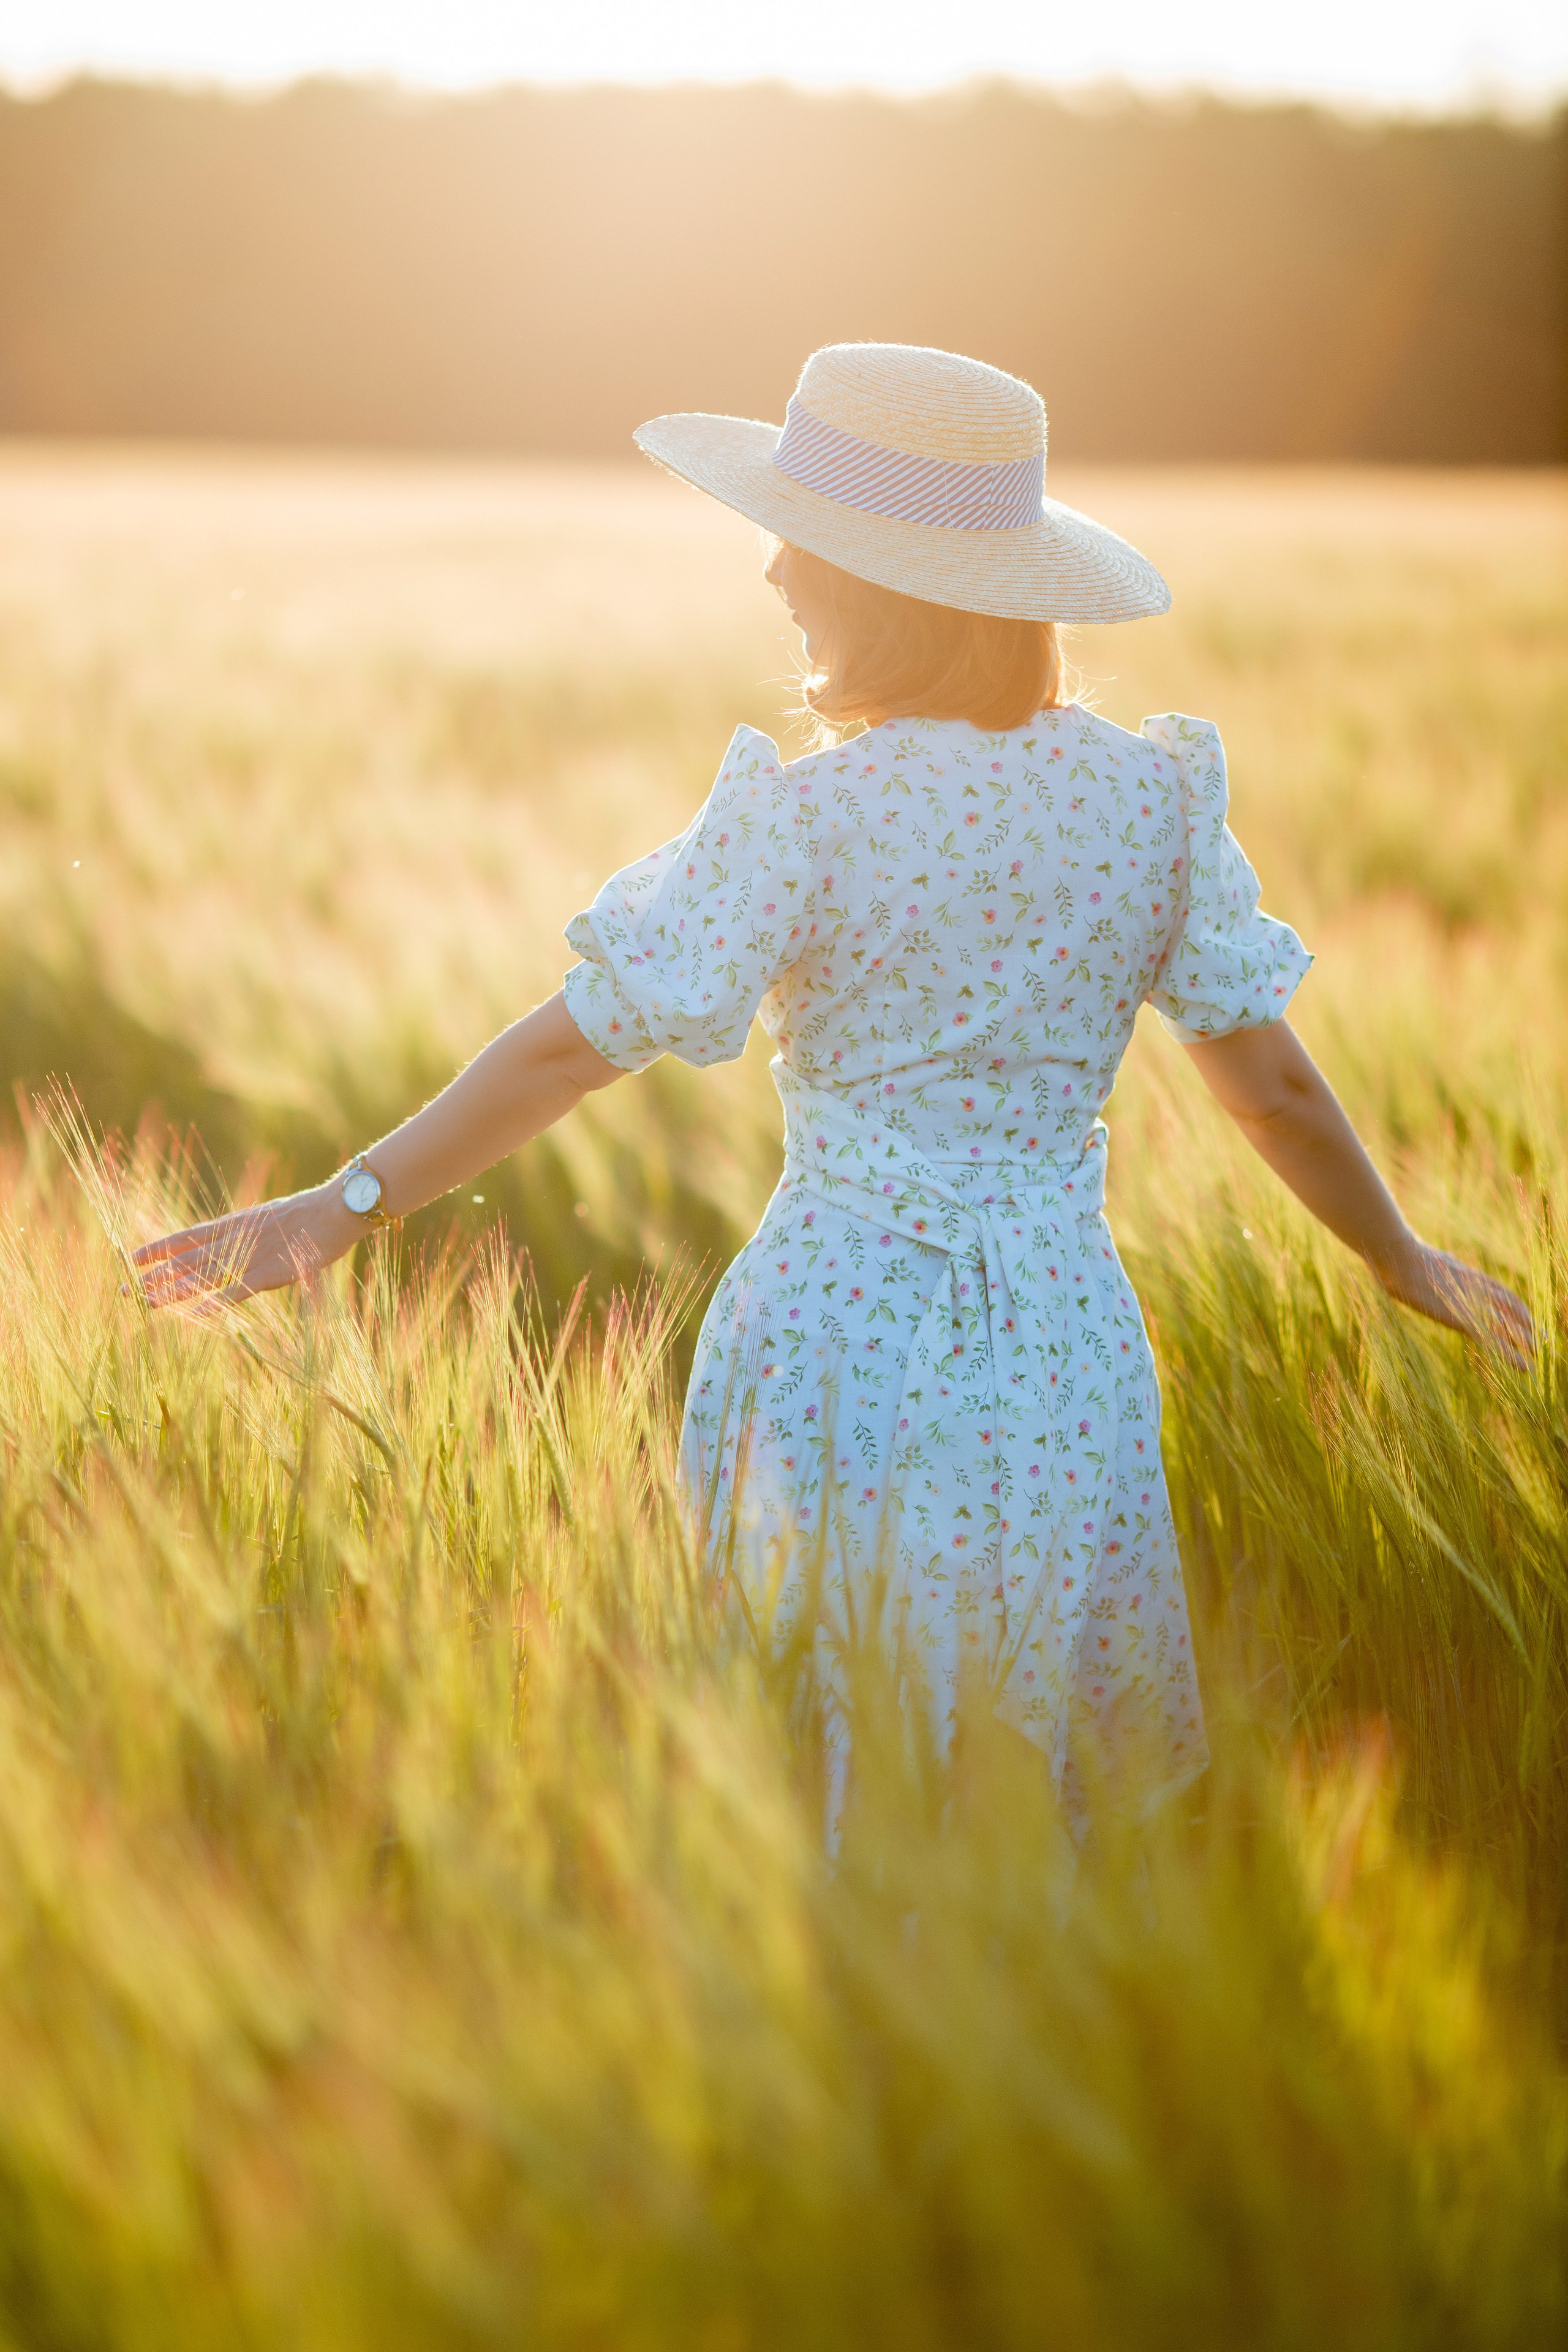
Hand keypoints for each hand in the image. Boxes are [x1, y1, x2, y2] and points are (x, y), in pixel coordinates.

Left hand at [133, 1183, 358, 1308]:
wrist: (336, 1209)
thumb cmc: (309, 1214)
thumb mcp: (270, 1219)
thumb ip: (249, 1232)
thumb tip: (234, 1238)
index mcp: (233, 1225)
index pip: (185, 1237)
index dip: (157, 1248)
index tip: (131, 1257)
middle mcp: (233, 1240)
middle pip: (185, 1260)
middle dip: (154, 1275)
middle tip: (124, 1288)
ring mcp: (249, 1257)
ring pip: (203, 1276)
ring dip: (174, 1290)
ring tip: (145, 1301)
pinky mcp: (269, 1273)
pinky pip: (237, 1291)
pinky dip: (216, 1301)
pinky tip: (195, 1312)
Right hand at [1367, 1234, 1533, 1366]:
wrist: (1398, 1257)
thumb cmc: (1404, 1257)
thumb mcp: (1431, 1259)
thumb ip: (1443, 1263)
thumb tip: (1444, 1257)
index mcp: (1469, 1277)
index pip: (1502, 1293)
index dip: (1517, 1307)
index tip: (1528, 1318)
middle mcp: (1477, 1290)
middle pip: (1511, 1309)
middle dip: (1528, 1325)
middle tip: (1544, 1340)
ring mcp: (1471, 1304)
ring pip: (1508, 1325)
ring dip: (1526, 1341)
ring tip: (1540, 1354)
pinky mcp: (1462, 1318)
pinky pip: (1494, 1340)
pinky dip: (1511, 1355)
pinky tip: (1523, 1367)